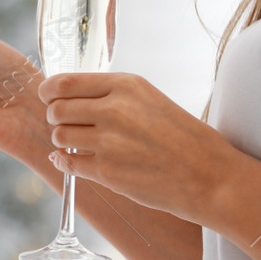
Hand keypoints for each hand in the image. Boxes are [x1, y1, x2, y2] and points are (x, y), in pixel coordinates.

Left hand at [39, 72, 241, 221]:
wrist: (211, 176)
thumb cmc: (182, 137)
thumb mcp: (149, 100)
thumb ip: (109, 95)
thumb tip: (64, 97)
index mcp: (126, 85)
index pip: (63, 83)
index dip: (49, 92)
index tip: (49, 99)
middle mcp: (114, 109)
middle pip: (56, 110)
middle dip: (56, 118)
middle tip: (69, 125)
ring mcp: (109, 141)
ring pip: (59, 136)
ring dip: (64, 141)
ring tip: (82, 144)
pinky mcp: (107, 171)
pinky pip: (67, 163)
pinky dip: (65, 162)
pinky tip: (74, 161)